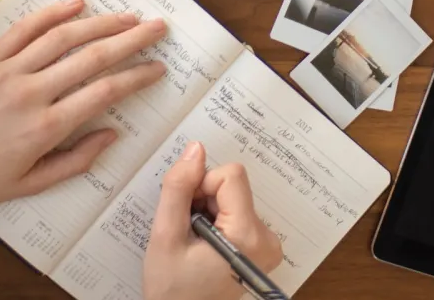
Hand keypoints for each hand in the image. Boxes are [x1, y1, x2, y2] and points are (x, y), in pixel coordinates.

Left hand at [0, 0, 167, 214]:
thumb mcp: (32, 184)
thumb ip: (77, 160)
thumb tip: (112, 134)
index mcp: (45, 128)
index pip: (104, 92)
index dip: (136, 77)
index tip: (157, 68)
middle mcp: (30, 93)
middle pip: (92, 57)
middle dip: (131, 40)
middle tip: (158, 28)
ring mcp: (7, 72)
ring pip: (62, 37)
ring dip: (100, 22)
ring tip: (128, 15)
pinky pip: (23, 29)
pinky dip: (51, 13)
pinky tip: (76, 4)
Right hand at [143, 142, 283, 299]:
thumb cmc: (172, 289)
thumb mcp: (165, 236)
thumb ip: (178, 189)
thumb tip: (195, 149)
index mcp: (249, 235)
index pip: (231, 176)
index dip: (201, 186)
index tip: (187, 212)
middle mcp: (267, 238)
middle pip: (232, 186)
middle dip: (203, 200)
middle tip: (187, 231)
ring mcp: (267, 244)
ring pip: (233, 197)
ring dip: (208, 210)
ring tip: (194, 242)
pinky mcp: (261, 246)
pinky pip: (237, 211)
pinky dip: (217, 220)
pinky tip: (204, 244)